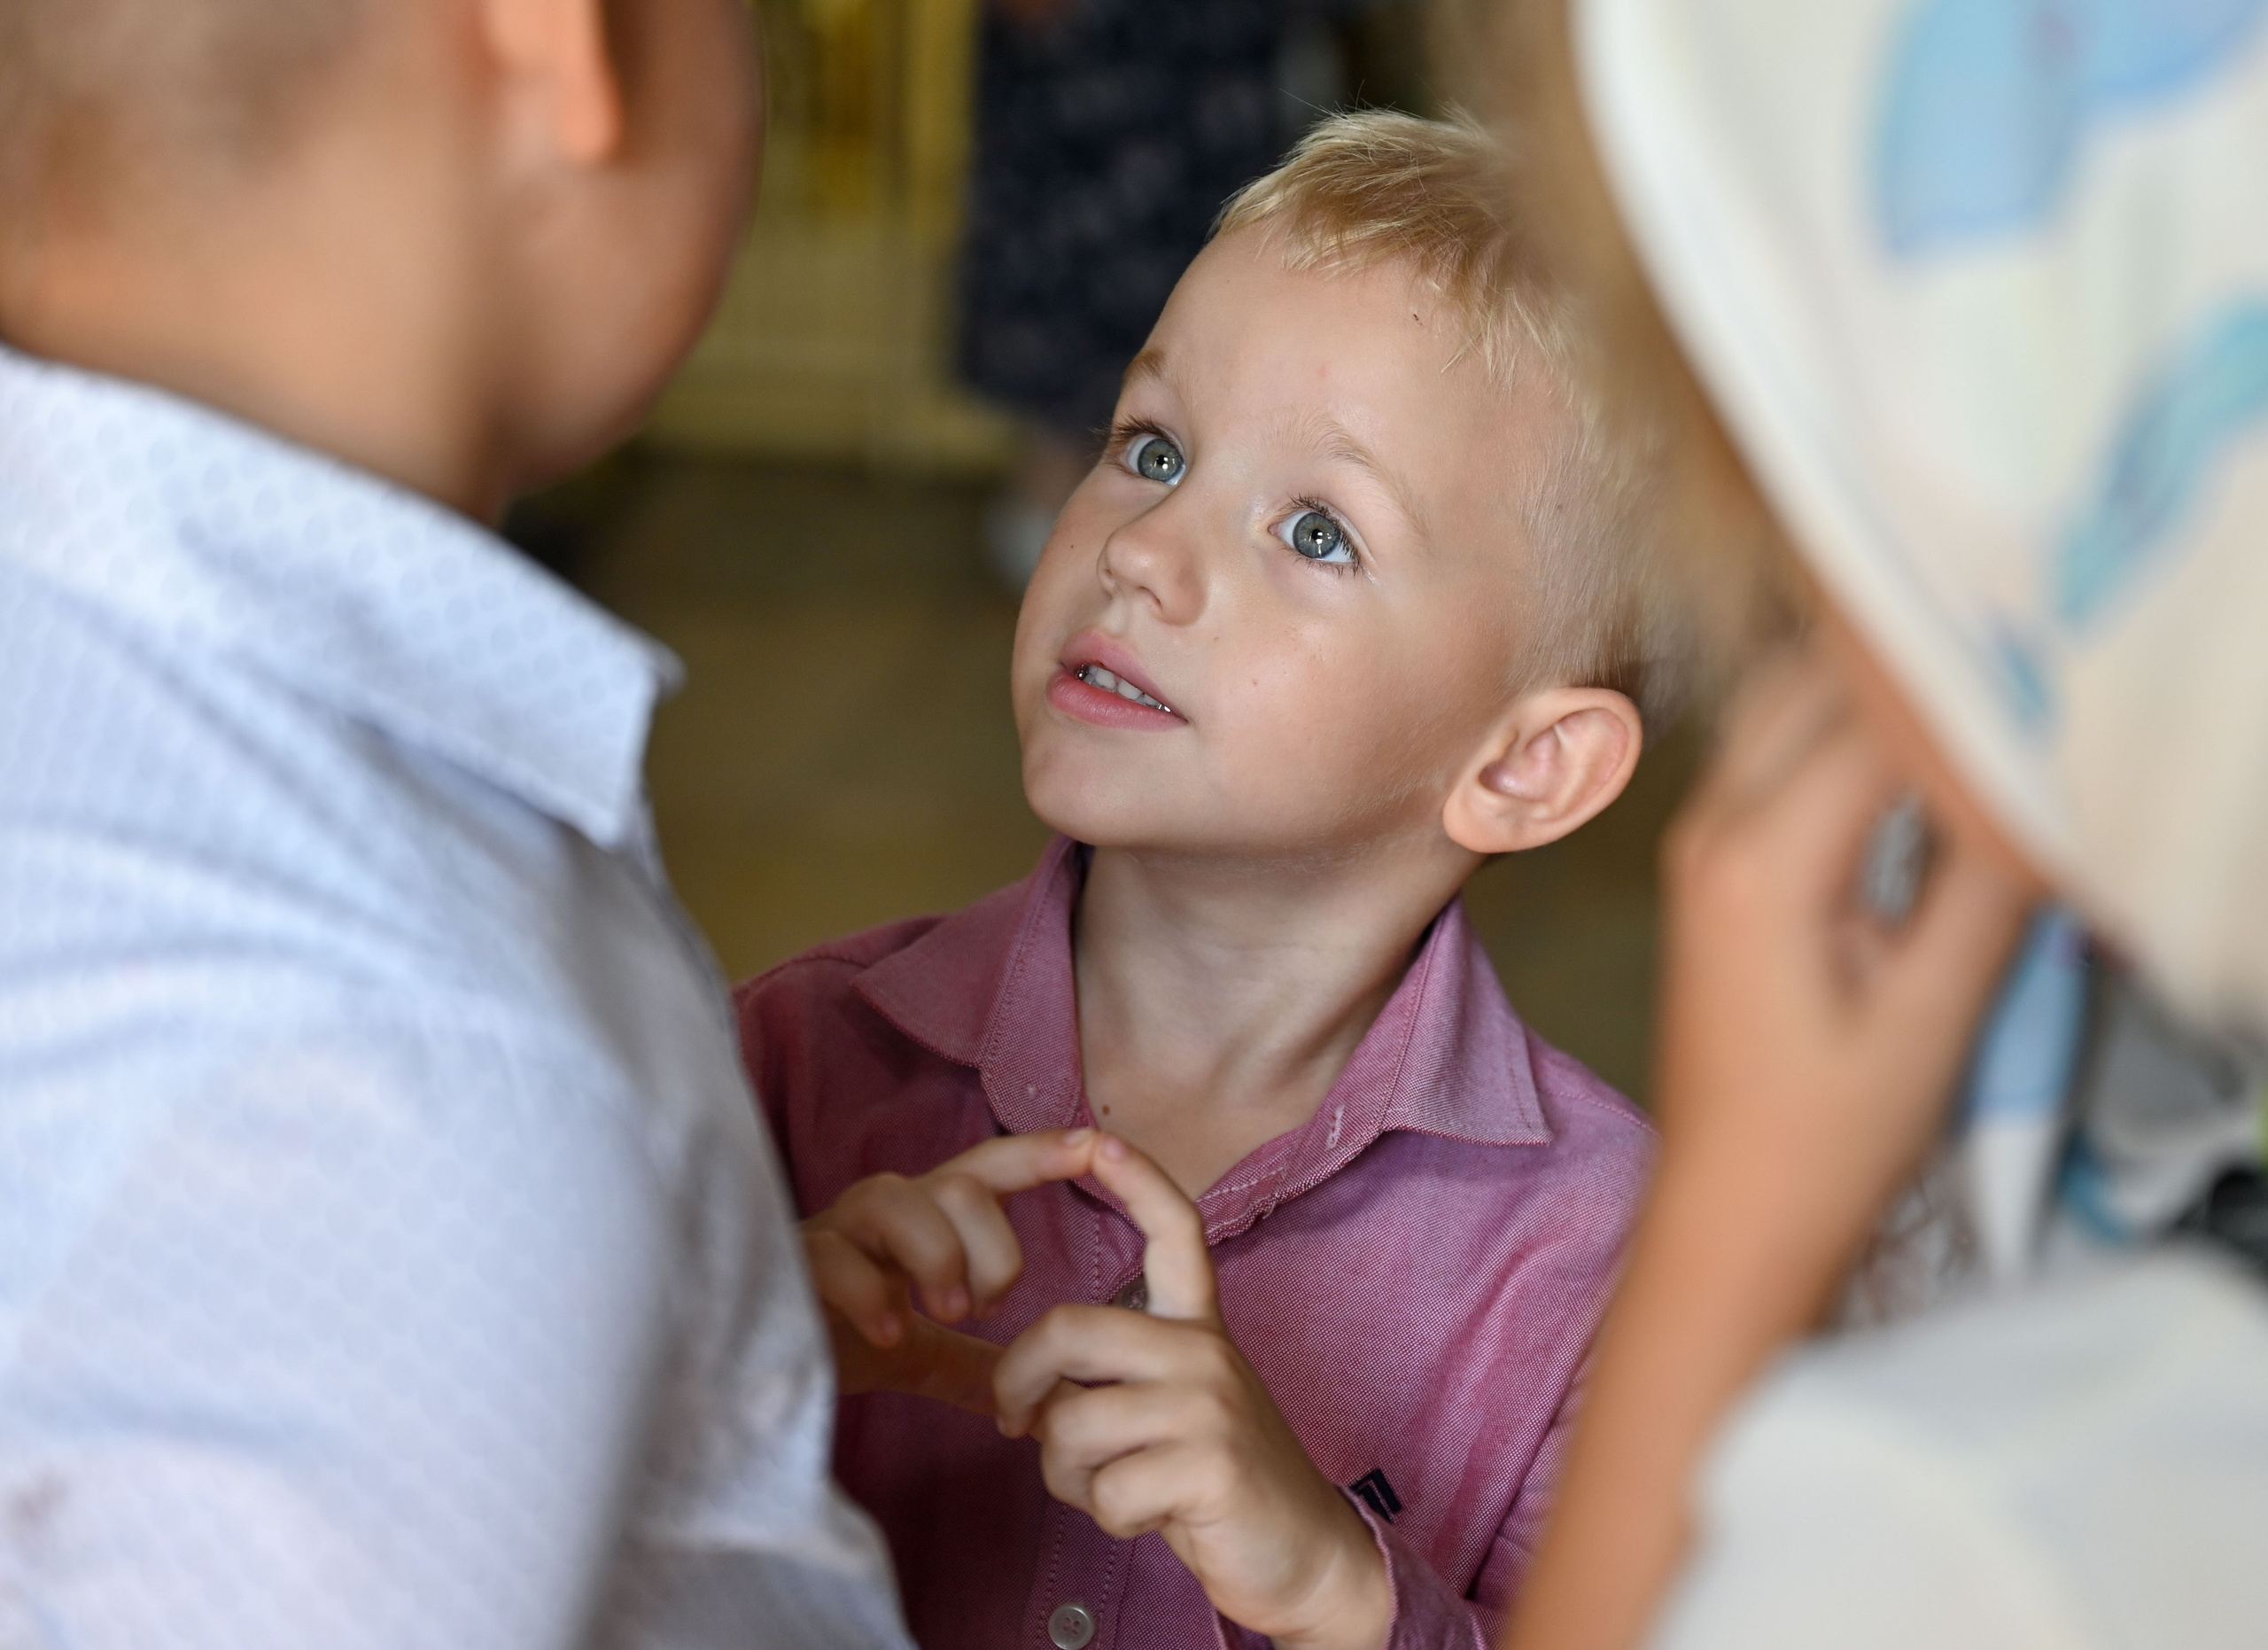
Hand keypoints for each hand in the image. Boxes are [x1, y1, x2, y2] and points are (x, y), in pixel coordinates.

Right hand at [803, 1129, 1098, 1415]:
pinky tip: (888, 1334)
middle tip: (982, 1311)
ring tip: (949, 1314)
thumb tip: (1045, 1403)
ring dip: (937, 1255)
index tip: (1094, 1143)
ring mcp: (829, 1233)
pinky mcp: (786, 1266)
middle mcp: (876, 1213)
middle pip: (957, 1185)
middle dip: (990, 1247)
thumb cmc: (828, 1341)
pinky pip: (832, 1254)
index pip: (986, 1172)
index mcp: (916, 1223)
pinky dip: (870, 1291)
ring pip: (895, 1198)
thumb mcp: (916, 1354)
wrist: (739, 1369)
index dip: (1037, 1153)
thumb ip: (974, 1368)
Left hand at [994, 1136, 1392, 1649]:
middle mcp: (1205, 1350)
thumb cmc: (1215, 1482)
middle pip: (1067, 1329)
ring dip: (1064, 1475)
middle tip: (1014, 1422)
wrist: (1302, 1554)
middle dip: (1017, 1382)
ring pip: (1072, 1423)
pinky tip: (1148, 1517)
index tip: (1101, 1139)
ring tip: (1107, 1486)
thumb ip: (1114, 1381)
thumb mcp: (1172, 1410)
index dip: (1137, 1181)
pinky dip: (1108, 1517)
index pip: (1174, 1232)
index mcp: (1198, 1327)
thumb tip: (1028, 1388)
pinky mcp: (1211, 1465)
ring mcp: (1210, 1404)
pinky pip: (1106, 1488)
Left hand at [1651, 636, 2033, 1280]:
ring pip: (1784, 704)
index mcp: (1762, 858)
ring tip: (1969, 696)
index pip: (1875, 713)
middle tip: (2007, 662)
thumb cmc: (1824, 1136)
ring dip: (1870, 687)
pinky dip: (1841, 729)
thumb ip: (1985, 881)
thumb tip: (2034, 773)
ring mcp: (1699, 839)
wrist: (1729, 1212)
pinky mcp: (1710, 862)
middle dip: (1910, 658)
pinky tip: (1916, 749)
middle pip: (1814, 678)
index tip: (2036, 671)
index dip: (1963, 682)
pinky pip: (1770, 751)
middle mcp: (1711, 826)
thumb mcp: (1933, 1013)